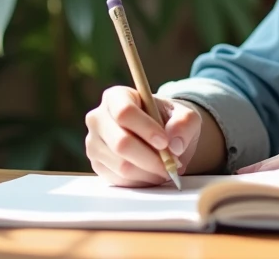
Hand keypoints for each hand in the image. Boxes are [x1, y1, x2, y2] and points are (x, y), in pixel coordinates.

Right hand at [85, 86, 201, 186]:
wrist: (159, 136)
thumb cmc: (169, 120)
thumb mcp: (185, 115)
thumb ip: (185, 123)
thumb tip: (175, 144)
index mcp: (116, 97)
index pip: (124, 112)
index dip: (146, 129)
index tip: (165, 142)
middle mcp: (98, 118)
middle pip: (121, 143)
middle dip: (151, 158)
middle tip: (172, 164)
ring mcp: (94, 143)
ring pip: (121, 166)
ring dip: (149, 172)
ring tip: (166, 169)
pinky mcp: (97, 165)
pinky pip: (119, 180)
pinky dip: (141, 181)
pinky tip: (153, 174)